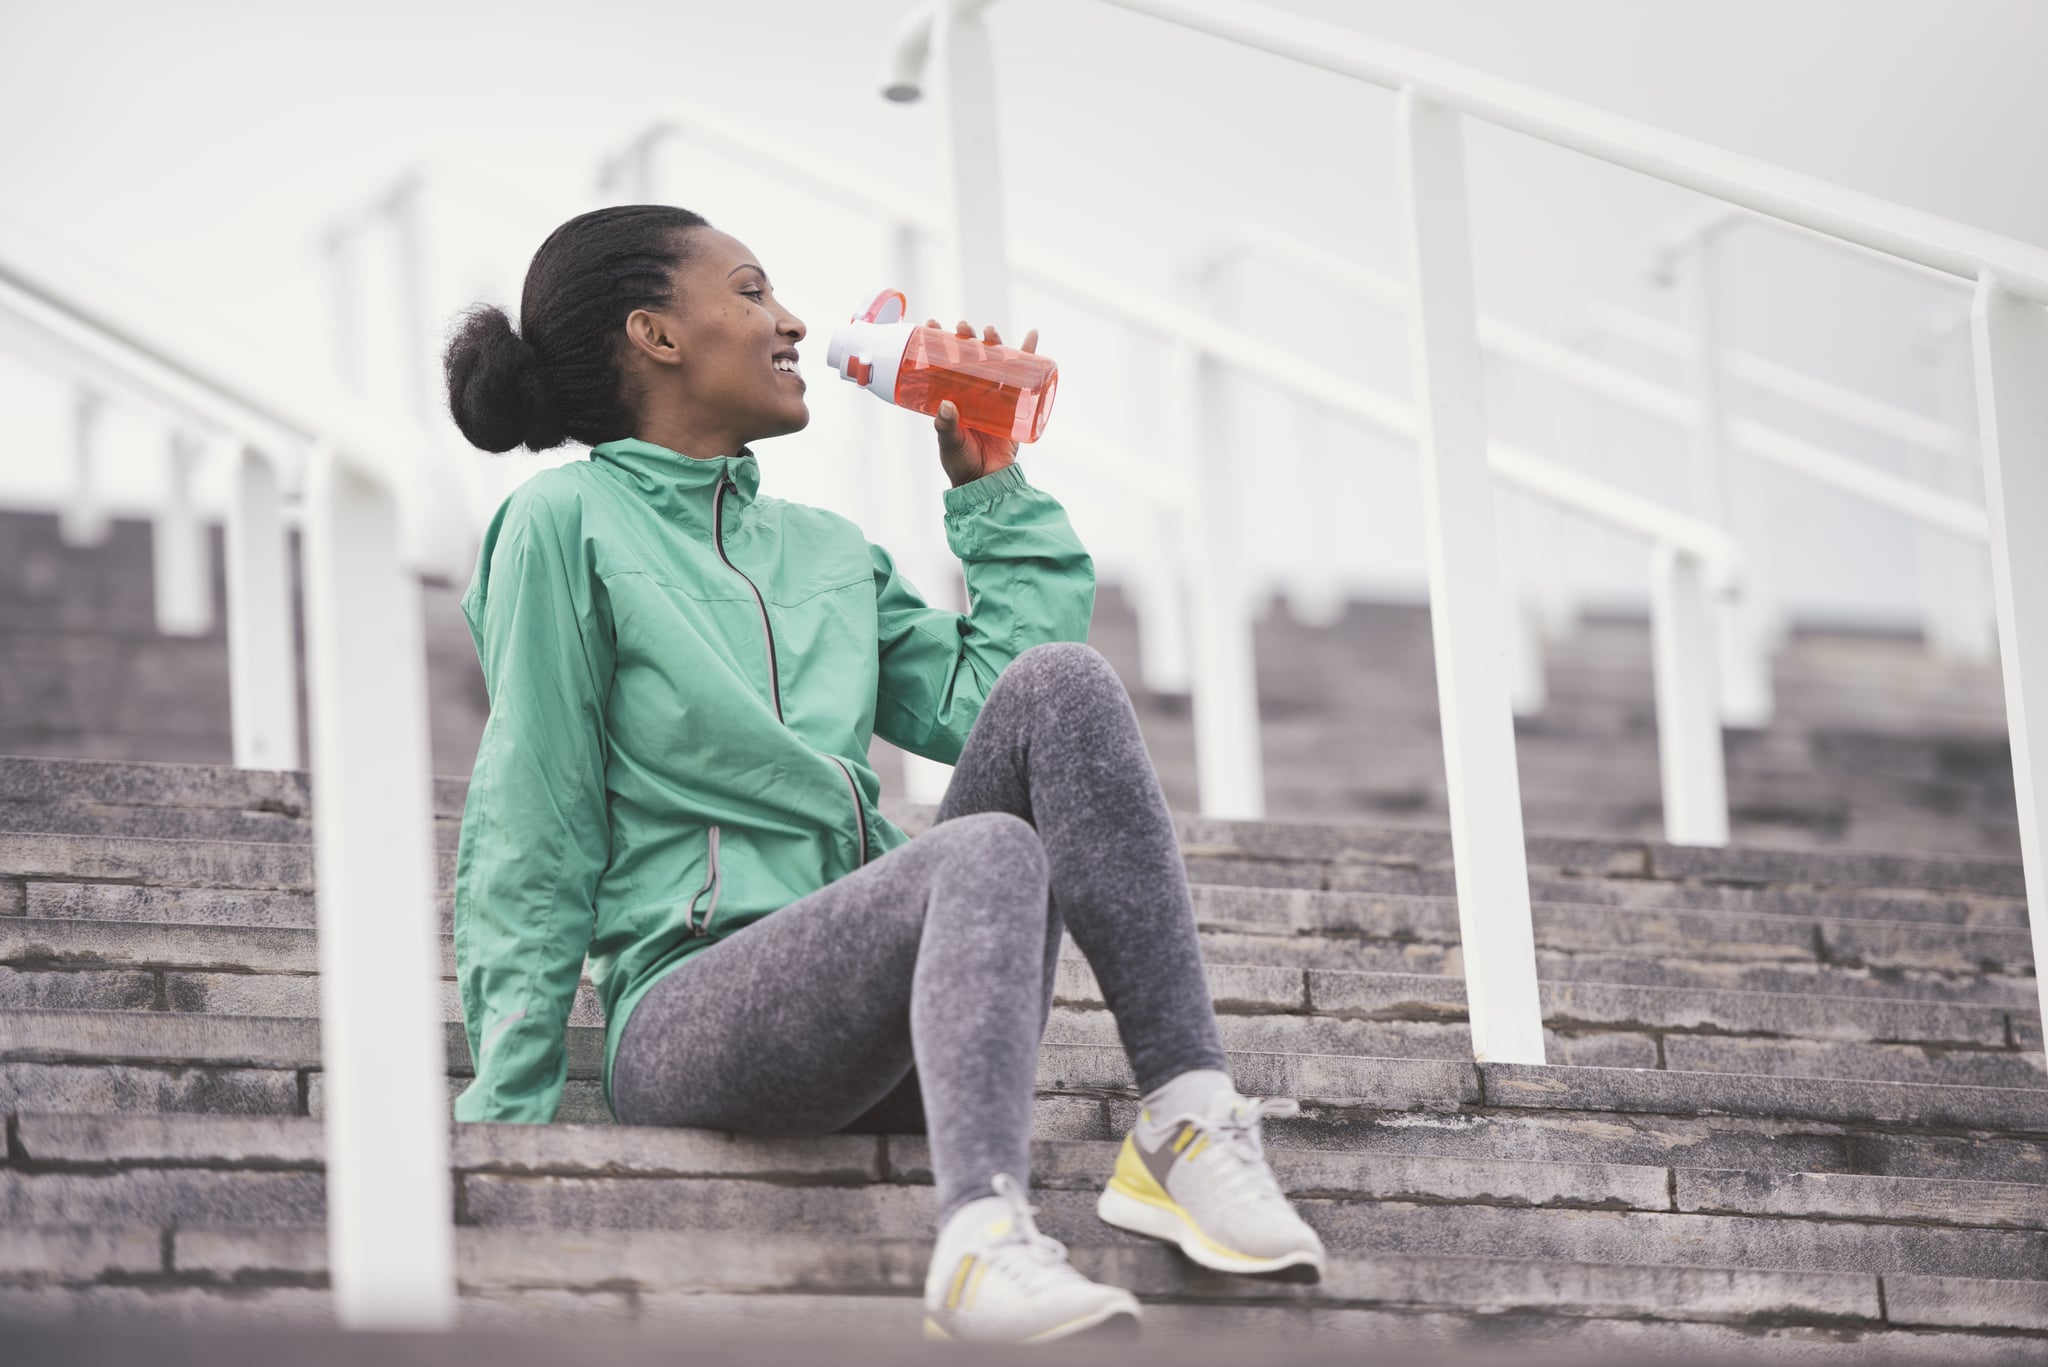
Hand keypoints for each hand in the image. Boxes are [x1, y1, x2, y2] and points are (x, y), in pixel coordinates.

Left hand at [930, 318, 1038, 487]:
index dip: (936, 342)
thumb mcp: (949, 443)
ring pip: (996, 361)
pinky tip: (1032, 335)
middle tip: (963, 327)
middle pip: (970, 356)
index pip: (941, 363)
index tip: (931, 323)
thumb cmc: (961, 463)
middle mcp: (971, 392)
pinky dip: (1030, 354)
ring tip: (990, 330)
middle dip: (967, 337)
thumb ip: (946, 426)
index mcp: (950, 397)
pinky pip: (1025, 376)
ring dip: (994, 341)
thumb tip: (947, 405)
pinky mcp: (1015, 403)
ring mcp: (993, 396)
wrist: (987, 483)